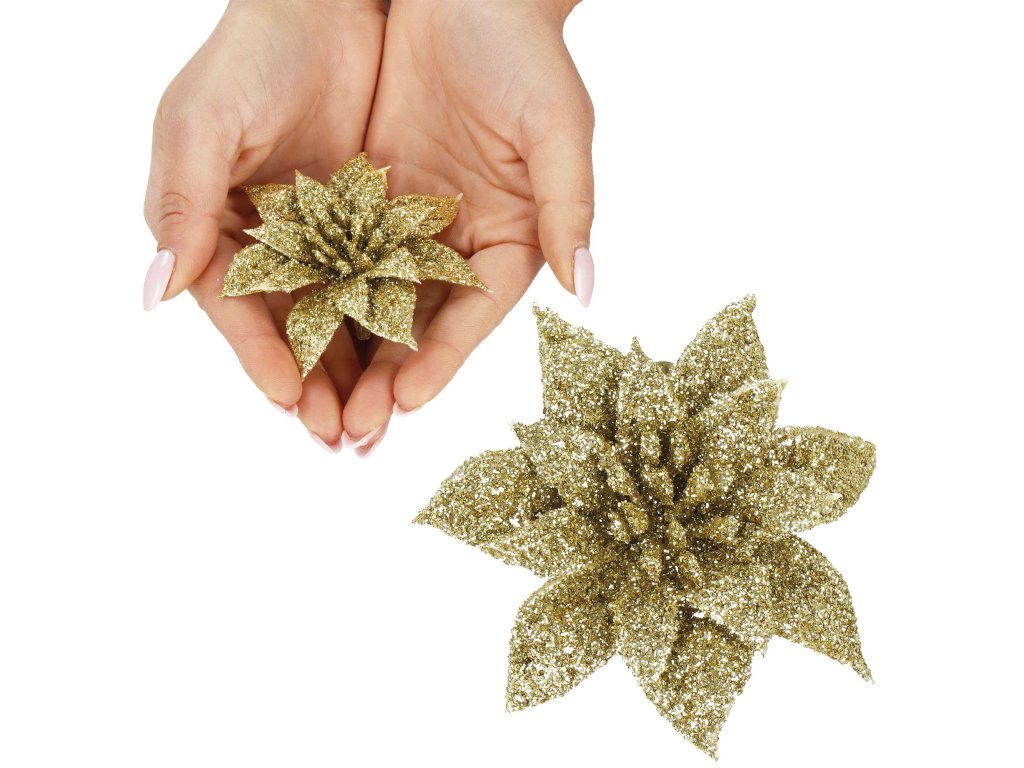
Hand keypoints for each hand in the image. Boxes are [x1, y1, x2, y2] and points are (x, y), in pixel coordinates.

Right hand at [143, 0, 386, 450]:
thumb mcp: (204, 124)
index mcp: (215, 228)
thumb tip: (153, 291)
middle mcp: (268, 243)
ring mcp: (323, 238)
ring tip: (376, 418)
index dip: (259, 354)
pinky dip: (391, 322)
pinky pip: (381, 283)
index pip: (235, 308)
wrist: (329, 8)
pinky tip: (408, 361)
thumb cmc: (251, 56)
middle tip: (340, 434)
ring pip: (339, 317)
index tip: (288, 397)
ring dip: (355, 370)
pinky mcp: (372, 224)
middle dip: (314, 383)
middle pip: (290, 328)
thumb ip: (182, 205)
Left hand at [339, 0, 594, 443]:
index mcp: (513, 239)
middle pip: (420, 325)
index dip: (442, 362)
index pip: (475, 316)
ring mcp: (410, 224)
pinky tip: (286, 331)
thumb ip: (569, 209)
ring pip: (372, 302)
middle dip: (386, 378)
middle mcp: (459, 243)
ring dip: (345, 354)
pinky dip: (315, 294)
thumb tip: (587, 291)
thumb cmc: (523, 51)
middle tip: (350, 430)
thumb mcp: (556, 127)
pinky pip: (336, 253)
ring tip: (313, 406)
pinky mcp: (366, 197)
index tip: (404, 403)